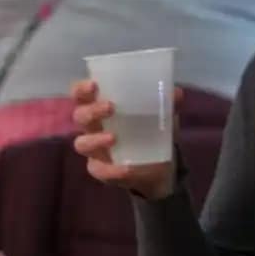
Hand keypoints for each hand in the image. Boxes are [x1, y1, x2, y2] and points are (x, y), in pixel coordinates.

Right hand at [71, 79, 177, 201]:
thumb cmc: (150, 132)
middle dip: (91, 111)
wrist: (158, 167)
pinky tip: (125, 169)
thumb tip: (175, 92)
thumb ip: (166, 104)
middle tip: (110, 107)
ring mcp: (94, 150)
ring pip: (81, 143)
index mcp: (100, 109)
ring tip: (113, 138)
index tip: (93, 84)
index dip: (81, 90)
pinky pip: (99, 170)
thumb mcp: (161, 116)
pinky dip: (110, 170)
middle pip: (79, 116)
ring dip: (95, 139)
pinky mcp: (100, 170)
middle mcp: (92, 128)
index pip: (82, 96)